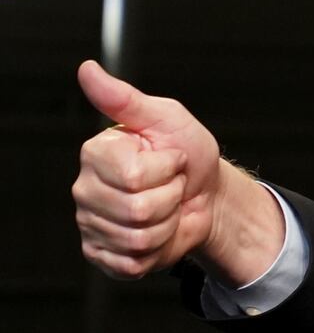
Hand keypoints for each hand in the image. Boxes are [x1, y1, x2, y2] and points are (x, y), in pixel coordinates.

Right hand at [72, 60, 281, 284]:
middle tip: (170, 185)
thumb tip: (87, 70)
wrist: (208, 195)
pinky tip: (158, 231)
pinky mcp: (102, 253)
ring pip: (137, 238)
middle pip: (136, 209)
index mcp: (97, 153)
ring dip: (167, 224)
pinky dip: (157, 251)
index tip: (171, 159)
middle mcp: (86, 188)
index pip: (133, 175)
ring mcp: (91, 223)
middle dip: (170, 197)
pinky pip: (131, 263)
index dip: (166, 168)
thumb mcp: (167, 118)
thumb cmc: (189, 154)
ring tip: (166, 207)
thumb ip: (125, 98)